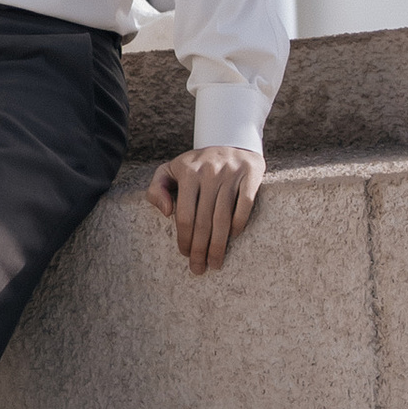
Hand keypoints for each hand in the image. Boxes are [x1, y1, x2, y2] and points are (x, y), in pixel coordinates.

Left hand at [145, 145, 262, 274]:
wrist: (231, 139)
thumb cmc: (197, 164)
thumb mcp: (171, 169)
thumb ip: (157, 188)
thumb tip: (166, 212)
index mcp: (187, 172)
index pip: (185, 215)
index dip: (184, 239)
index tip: (185, 255)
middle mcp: (209, 172)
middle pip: (203, 221)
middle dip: (200, 250)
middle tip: (199, 269)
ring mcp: (230, 173)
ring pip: (223, 218)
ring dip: (219, 246)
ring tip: (215, 263)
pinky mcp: (250, 175)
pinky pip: (244, 206)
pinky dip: (239, 224)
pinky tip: (233, 238)